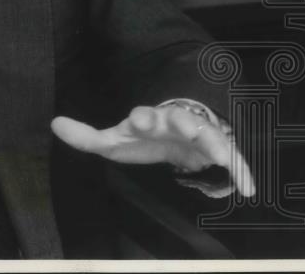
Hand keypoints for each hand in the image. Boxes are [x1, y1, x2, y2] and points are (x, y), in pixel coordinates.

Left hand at [51, 105, 255, 196]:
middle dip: (181, 121)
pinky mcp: (218, 150)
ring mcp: (199, 134)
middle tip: (186, 127)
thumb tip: (55, 123)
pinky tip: (250, 190)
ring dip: (215, 141)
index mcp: (149, 119)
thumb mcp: (113, 141)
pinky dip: (242, 172)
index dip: (141, 116)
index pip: (143, 114)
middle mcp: (175, 122)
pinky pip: (233, 159)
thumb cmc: (143, 139)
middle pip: (179, 117)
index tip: (138, 120)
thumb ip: (86, 136)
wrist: (176, 138)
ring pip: (209, 133)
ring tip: (220, 155)